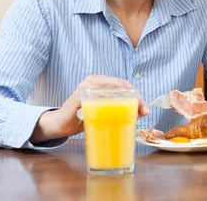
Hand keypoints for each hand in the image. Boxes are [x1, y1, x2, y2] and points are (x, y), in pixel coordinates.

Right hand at [30, 75, 148, 143]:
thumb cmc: (84, 117)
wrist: (60, 124)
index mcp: (101, 81)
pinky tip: (115, 112)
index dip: (138, 96)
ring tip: (134, 112)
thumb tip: (143, 112)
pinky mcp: (78, 97)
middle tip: (143, 111)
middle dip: (136, 98)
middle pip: (121, 85)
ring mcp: (85, 86)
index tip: (146, 110)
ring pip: (112, 89)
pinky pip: (96, 98)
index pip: (124, 85)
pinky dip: (107, 104)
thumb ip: (122, 109)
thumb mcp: (106, 112)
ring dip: (126, 100)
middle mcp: (94, 80)